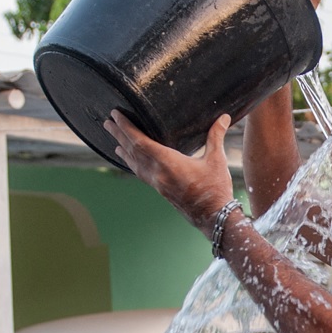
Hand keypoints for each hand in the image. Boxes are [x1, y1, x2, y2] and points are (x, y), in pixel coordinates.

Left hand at [104, 111, 236, 236]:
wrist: (213, 217)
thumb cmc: (215, 188)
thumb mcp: (217, 160)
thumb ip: (216, 136)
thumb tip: (224, 116)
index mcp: (168, 163)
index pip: (140, 142)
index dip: (127, 127)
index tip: (116, 115)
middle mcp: (157, 173)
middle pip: (132, 151)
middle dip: (119, 135)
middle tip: (107, 122)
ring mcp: (157, 183)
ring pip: (134, 163)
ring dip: (123, 148)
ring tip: (114, 138)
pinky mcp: (160, 189)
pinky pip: (140, 173)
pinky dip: (131, 162)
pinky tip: (128, 158)